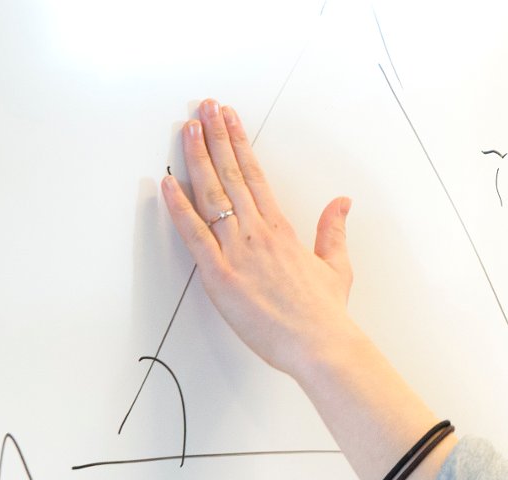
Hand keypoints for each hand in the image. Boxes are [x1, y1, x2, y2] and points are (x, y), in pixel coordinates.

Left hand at [159, 98, 359, 379]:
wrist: (320, 344)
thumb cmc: (325, 313)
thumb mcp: (336, 265)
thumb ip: (333, 230)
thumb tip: (341, 202)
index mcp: (282, 229)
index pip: (255, 174)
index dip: (239, 142)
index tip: (230, 119)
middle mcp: (258, 233)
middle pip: (232, 174)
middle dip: (216, 136)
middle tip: (204, 108)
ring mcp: (238, 252)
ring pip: (212, 194)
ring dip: (198, 158)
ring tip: (189, 128)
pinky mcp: (220, 275)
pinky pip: (194, 235)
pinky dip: (178, 208)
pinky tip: (166, 183)